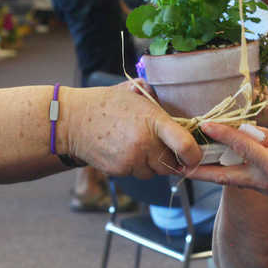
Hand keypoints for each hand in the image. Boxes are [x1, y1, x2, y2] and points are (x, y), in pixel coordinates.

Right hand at [62, 85, 201, 177]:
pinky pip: (137, 174)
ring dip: (152, 164)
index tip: (194, 155)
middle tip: (160, 145)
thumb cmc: (105, 104)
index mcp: (153, 121)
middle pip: (171, 164)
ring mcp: (131, 159)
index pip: (186, 146)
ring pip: (154, 172)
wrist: (73, 120)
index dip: (194, 155)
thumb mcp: (134, 93)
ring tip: (138, 145)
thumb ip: (157, 101)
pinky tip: (124, 150)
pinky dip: (136, 166)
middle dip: (170, 158)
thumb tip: (176, 112)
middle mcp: (144, 143)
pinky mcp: (119, 170)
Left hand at [186, 121, 267, 214]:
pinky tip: (217, 165)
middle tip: (176, 162)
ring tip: (189, 162)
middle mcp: (262, 181)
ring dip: (208, 172)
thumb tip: (245, 128)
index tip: (204, 124)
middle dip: (198, 169)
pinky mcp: (266, 192)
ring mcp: (263, 189)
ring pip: (229, 180)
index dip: (222, 133)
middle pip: (223, 175)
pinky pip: (240, 182)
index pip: (241, 146)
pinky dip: (225, 173)